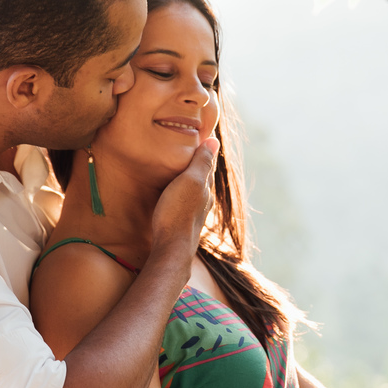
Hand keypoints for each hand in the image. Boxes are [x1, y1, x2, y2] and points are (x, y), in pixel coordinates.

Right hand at [151, 138, 217, 252]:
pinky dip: (183, 195)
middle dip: (199, 166)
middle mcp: (204, 201)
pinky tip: (176, 199)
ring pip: (195, 192)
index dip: (205, 152)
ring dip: (191, 182)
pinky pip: (185, 204)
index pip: (208, 165)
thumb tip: (215, 140)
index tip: (201, 139)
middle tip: (192, 152)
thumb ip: (202, 162)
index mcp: (206, 188)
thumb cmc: (178, 211)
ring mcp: (194, 214)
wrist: (172, 248)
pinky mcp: (183, 225)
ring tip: (183, 173)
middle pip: (203, 179)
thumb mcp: (190, 181)